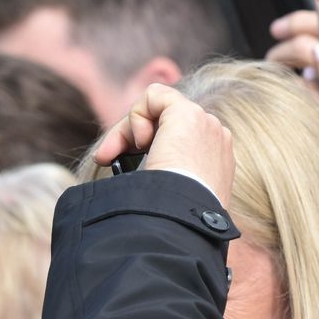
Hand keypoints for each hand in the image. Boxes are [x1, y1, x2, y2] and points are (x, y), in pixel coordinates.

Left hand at [94, 83, 234, 208]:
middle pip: (165, 124)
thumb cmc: (168, 222)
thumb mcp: (164, 202)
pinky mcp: (188, 115)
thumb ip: (157, 184)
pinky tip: (137, 143)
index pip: (176, 141)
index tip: (119, 167)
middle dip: (129, 138)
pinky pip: (155, 96)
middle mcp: (213, 140)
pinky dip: (136, 116)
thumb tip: (126, 176)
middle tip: (105, 159)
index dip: (146, 149)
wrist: (180, 219)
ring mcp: (205, 125)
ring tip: (112, 154)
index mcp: (213, 163)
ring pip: (157, 110)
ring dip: (127, 130)